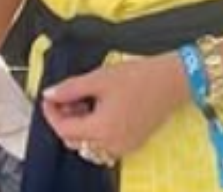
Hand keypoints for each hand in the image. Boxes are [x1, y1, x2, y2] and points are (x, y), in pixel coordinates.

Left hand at [41, 52, 188, 161]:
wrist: (173, 80)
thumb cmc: (138, 76)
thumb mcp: (100, 78)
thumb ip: (71, 88)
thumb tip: (49, 94)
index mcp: (101, 130)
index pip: (64, 130)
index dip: (52, 114)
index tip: (49, 98)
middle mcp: (111, 145)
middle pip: (74, 140)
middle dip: (65, 119)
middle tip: (67, 96)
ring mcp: (123, 147)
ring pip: (88, 144)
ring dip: (80, 126)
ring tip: (84, 101)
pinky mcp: (132, 144)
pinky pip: (104, 144)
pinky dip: (95, 131)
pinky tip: (100, 109)